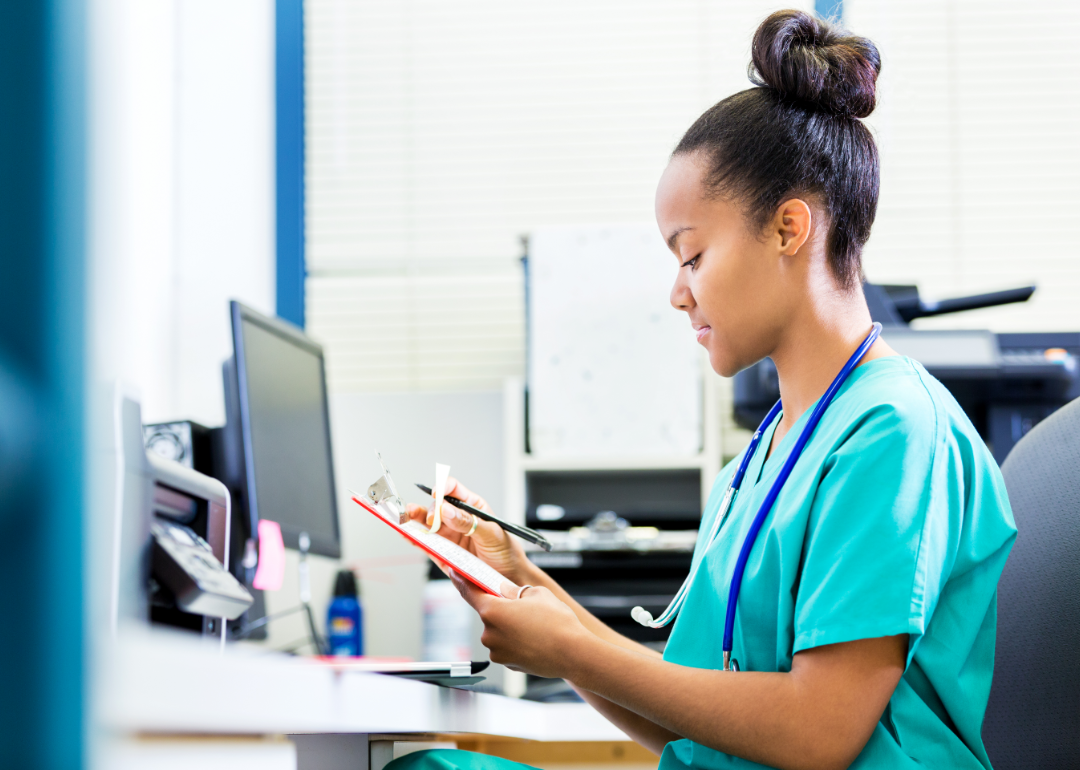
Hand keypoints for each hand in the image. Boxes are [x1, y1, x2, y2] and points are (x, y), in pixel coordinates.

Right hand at [405, 477, 535, 584]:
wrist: (509, 578)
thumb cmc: (506, 551)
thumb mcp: (491, 533)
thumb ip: (468, 522)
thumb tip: (446, 510)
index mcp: (472, 507)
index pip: (454, 490)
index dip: (443, 487)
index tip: (437, 493)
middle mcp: (457, 519)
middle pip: (437, 506)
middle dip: (431, 509)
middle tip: (432, 518)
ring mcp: (448, 536)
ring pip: (426, 524)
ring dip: (414, 519)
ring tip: (404, 517)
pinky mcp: (442, 553)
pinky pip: (425, 544)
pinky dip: (414, 538)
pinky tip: (406, 533)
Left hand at [450, 570, 592, 678]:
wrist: (573, 653)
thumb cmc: (557, 622)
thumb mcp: (537, 594)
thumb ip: (514, 591)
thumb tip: (504, 591)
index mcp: (492, 611)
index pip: (469, 592)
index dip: (461, 581)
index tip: (455, 574)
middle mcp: (489, 633)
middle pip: (488, 614)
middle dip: (501, 609)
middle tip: (523, 607)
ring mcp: (497, 651)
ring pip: (498, 632)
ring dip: (509, 627)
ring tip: (535, 626)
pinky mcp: (506, 664)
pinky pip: (506, 647)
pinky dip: (515, 642)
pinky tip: (534, 640)